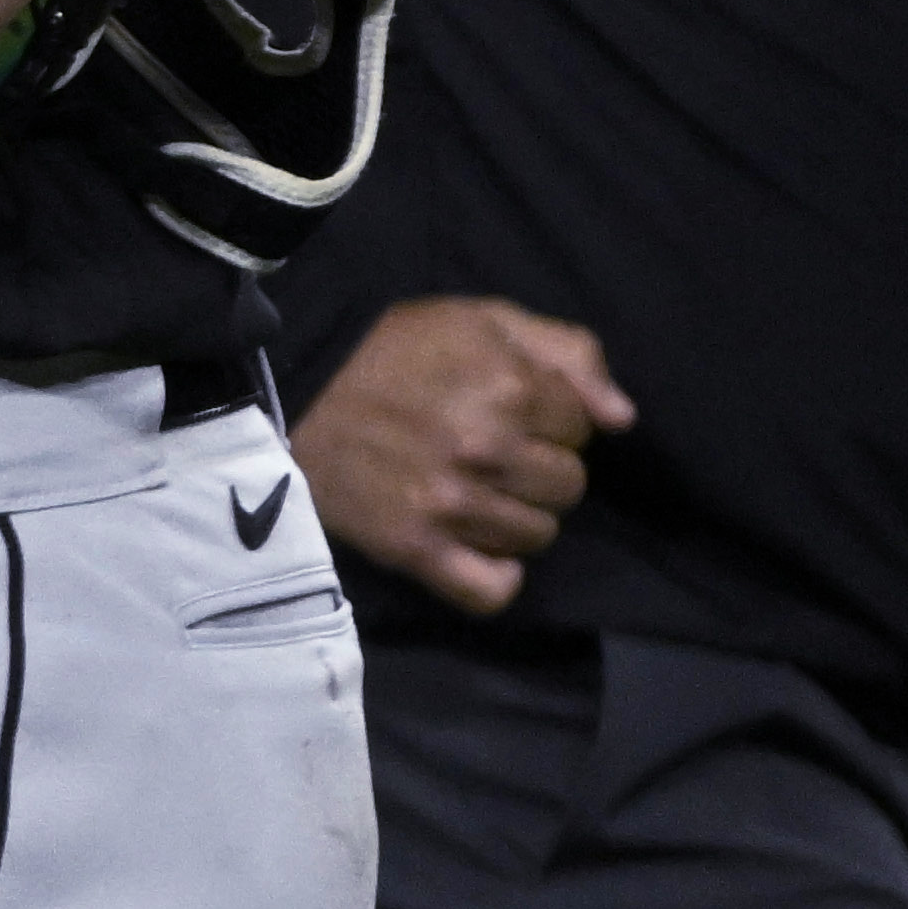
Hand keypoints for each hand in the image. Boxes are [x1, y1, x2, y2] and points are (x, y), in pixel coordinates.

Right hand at [296, 295, 635, 615]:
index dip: (549, 417)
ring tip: (470, 491)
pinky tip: (476, 551)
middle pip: (567, 485)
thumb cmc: (388, 347)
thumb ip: (566, 353)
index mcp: (508, 385)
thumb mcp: (479, 318)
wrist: (285, 384)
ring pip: (536, 536)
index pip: (581, 428)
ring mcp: (450, 503)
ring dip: (513, 516)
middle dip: (538, 467)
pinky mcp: (414, 547)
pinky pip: (490, 590)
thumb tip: (622, 420)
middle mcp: (485, 447)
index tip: (508, 410)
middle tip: (487, 452)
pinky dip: (493, 576)